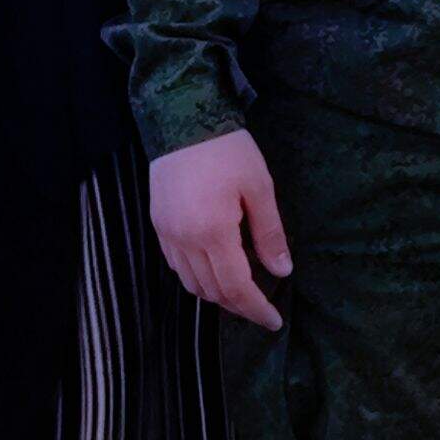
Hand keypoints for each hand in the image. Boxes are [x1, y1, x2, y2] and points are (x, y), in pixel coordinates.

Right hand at [149, 129, 291, 331]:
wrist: (182, 118)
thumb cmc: (227, 150)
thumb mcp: (259, 188)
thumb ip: (270, 234)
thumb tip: (282, 271)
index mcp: (212, 232)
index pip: (236, 288)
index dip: (255, 309)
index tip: (274, 321)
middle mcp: (185, 241)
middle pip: (212, 291)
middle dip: (238, 305)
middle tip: (262, 308)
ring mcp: (167, 234)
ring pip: (191, 283)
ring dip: (216, 294)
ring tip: (241, 292)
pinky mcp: (158, 225)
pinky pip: (176, 266)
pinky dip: (196, 277)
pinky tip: (215, 269)